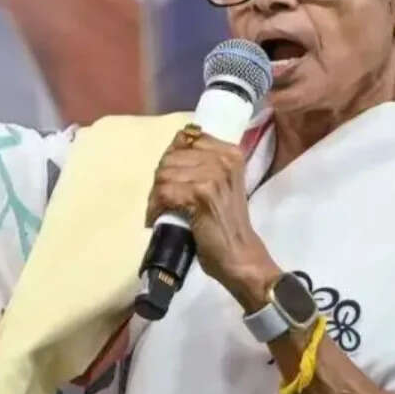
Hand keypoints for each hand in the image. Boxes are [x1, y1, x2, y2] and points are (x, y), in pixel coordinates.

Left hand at [144, 126, 277, 307]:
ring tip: (158, 211)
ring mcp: (214, 175)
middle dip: (160, 180)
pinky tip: (156, 219)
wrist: (240, 255)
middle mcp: (224, 159)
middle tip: (160, 200)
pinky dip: (155, 208)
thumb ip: (202, 166)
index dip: (171, 159)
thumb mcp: (220, 186)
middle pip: (172, 157)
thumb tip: (169, 156)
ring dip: (155, 196)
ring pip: (165, 175)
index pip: (186, 138)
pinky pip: (165, 193)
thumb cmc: (227, 224)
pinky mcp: (202, 194)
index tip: (169, 180)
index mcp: (230, 152)